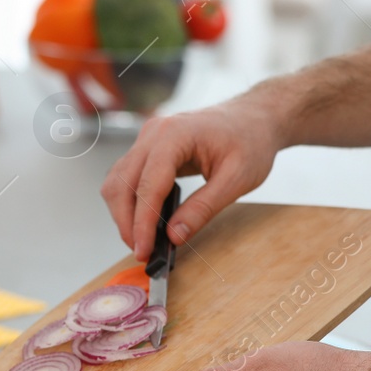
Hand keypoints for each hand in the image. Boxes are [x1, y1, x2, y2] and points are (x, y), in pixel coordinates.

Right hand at [100, 88, 289, 261]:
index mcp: (175, 134)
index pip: (147, 184)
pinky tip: (144, 220)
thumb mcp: (236, 180)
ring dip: (123, 214)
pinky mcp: (148, 148)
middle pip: (121, 184)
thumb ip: (203, 208)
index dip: (142, 222)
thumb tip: (174, 236)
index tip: (144, 250)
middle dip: (127, 222)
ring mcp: (148, 139)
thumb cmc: (250, 140)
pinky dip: (130, 202)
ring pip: (117, 182)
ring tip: (142, 239)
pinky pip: (126, 177)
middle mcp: (154, 133)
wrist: (253, 118)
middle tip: (142, 251)